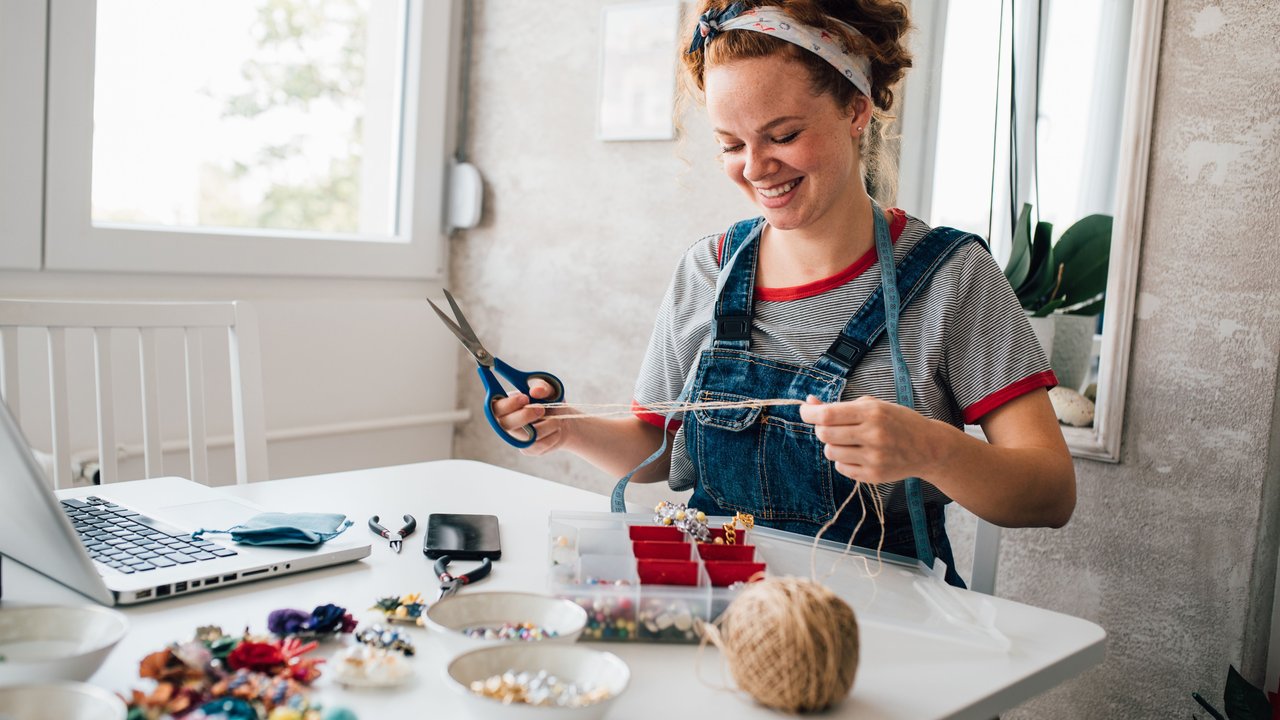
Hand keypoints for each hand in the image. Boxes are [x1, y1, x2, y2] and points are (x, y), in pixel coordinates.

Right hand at [490, 378, 569, 455]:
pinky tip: (556, 430)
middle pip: (506, 424)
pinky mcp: (528, 449)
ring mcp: (517, 437)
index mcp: (506, 405)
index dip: (508, 404)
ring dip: (546, 425)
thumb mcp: (550, 389)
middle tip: (541, 409)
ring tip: (556, 419)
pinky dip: (552, 436)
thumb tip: (536, 391)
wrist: (564, 420)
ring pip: (525, 436)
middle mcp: (508, 422)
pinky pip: (538, 446)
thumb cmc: (550, 402)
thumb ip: (543, 386)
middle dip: (524, 416)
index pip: (496, 407)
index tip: (525, 398)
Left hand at [797, 395, 948, 484]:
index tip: (805, 410)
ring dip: (832, 445)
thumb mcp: (874, 406)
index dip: (809, 413)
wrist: (929, 447)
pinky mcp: (874, 475)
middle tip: (830, 426)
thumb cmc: (898, 422)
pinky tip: (858, 454)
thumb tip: (810, 403)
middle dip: (821, 429)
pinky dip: (843, 460)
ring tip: (848, 441)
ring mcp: (874, 457)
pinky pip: (841, 468)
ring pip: (830, 453)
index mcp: (872, 412)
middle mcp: (873, 435)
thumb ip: (841, 406)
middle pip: (824, 434)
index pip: (828, 415)